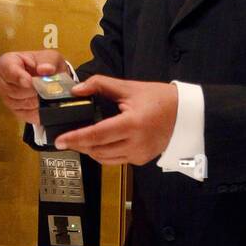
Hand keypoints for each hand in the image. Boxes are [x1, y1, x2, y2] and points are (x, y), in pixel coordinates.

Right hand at [0, 50, 68, 125]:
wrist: (51, 78)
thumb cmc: (45, 65)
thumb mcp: (50, 57)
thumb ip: (49, 62)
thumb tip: (45, 69)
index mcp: (8, 62)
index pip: (7, 68)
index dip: (18, 76)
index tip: (29, 81)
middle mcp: (3, 80)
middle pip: (11, 89)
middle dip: (30, 90)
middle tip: (43, 88)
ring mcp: (7, 97)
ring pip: (18, 103)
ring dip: (34, 100)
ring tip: (44, 94)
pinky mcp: (15, 110)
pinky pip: (24, 114)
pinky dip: (36, 110)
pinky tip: (43, 103)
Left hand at [54, 75, 177, 163]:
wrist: (186, 115)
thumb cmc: (159, 98)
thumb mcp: (129, 87)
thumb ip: (100, 85)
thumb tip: (77, 90)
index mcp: (132, 124)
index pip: (97, 134)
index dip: (76, 138)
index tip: (59, 141)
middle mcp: (135, 143)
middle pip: (97, 149)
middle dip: (79, 144)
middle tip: (65, 139)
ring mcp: (138, 155)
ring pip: (104, 158)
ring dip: (90, 150)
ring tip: (80, 140)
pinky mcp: (140, 160)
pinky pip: (115, 160)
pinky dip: (103, 153)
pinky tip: (99, 143)